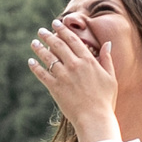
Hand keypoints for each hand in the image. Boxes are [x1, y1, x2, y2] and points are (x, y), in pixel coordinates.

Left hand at [28, 17, 119, 141]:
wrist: (94, 118)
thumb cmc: (105, 99)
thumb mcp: (111, 77)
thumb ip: (107, 59)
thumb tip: (107, 44)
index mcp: (88, 61)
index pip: (73, 40)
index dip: (63, 30)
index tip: (56, 24)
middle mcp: (74, 65)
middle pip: (58, 45)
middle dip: (48, 36)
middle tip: (41, 30)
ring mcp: (63, 76)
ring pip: (48, 58)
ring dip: (39, 49)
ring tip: (34, 43)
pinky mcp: (55, 87)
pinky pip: (42, 74)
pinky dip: (35, 67)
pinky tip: (31, 62)